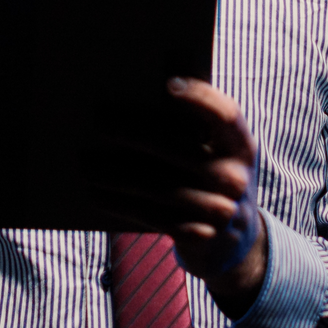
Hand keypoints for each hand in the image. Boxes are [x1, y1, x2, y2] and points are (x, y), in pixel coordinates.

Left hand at [94, 77, 267, 317]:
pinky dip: (120, 204)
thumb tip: (141, 98)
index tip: (167, 84)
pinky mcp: (199, 236)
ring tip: (86, 165)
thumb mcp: (218, 155)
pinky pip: (152, 216)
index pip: (225, 115)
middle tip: (99, 123)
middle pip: (178, 150)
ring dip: (116, 175)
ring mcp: (221, 210)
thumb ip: (196, 130)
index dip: (201, 98)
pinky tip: (96, 194)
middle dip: (134, 135)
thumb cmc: (212, 179)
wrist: (238, 243)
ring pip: (158, 186)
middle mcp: (236, 177)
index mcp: (241, 146)